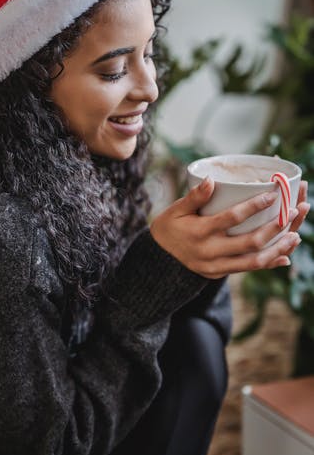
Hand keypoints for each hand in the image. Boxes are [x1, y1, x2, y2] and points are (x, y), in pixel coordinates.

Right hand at [150, 177, 308, 279]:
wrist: (158, 260)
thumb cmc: (169, 227)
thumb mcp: (176, 210)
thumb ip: (194, 196)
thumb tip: (211, 180)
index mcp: (199, 232)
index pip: (231, 218)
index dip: (254, 206)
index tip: (272, 195)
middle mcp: (209, 252)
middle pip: (250, 242)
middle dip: (275, 228)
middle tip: (293, 212)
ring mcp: (216, 266)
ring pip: (254, 261)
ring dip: (278, 248)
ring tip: (296, 235)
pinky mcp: (220, 274)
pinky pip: (248, 269)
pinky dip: (268, 263)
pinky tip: (285, 256)